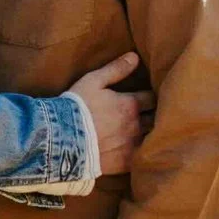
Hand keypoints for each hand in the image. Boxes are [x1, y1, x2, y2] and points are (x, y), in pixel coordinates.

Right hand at [76, 51, 149, 177]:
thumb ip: (116, 69)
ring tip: (148, 134)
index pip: (151, 98)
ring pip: (151, 138)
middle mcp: (136, 124)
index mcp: (131, 104)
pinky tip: (139, 153)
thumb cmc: (77, 107)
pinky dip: (142, 154)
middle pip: (156, 119)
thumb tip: (135, 56)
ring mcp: (132, 145)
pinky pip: (142, 158)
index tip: (148, 98)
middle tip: (152, 115)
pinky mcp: (126, 162)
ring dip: (150, 135)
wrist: (63, 140)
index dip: (151, 97)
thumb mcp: (93, 81)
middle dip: (155, 116)